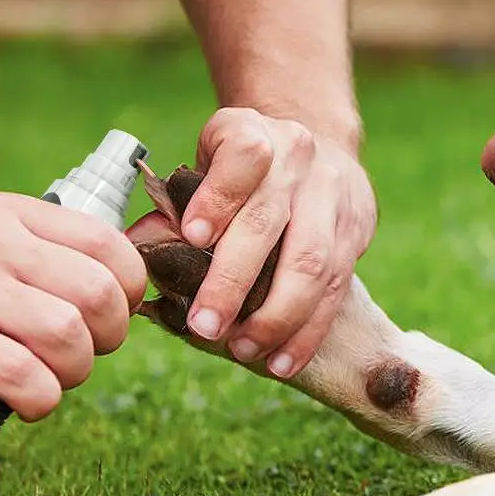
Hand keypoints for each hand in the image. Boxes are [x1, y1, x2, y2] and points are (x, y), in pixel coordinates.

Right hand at [0, 193, 146, 420]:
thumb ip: (36, 250)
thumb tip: (108, 289)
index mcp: (11, 214)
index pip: (107, 242)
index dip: (129, 287)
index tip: (114, 312)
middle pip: (98, 292)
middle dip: (109, 336)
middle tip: (85, 352)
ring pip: (68, 334)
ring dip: (75, 371)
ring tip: (52, 379)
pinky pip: (23, 375)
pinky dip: (41, 399)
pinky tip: (28, 402)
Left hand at [180, 107, 376, 376]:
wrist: (319, 146)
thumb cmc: (244, 168)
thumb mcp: (207, 163)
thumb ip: (177, 203)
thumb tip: (138, 247)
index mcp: (254, 134)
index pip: (243, 159)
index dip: (218, 197)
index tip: (193, 236)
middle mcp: (299, 160)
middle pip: (269, 222)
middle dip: (234, 281)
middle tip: (204, 326)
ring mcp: (333, 197)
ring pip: (312, 263)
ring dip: (276, 317)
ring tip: (244, 349)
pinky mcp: (355, 232)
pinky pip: (336, 290)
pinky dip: (307, 332)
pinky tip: (281, 361)